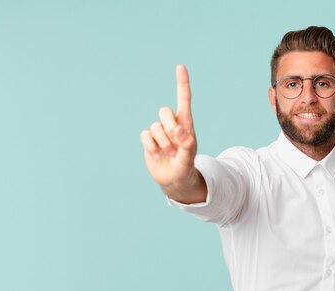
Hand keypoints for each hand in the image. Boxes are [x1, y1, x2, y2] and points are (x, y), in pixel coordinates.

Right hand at [140, 65, 204, 201]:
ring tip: (170, 153)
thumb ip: (187, 144)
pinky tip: (157, 155)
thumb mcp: (189, 157)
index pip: (184, 99)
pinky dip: (151, 147)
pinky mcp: (148, 140)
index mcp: (186, 124)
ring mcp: (159, 132)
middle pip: (164, 111)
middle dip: (169, 127)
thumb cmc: (185, 166)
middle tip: (176, 145)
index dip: (182, 83)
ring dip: (163, 143)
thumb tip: (179, 130)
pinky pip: (145, 136)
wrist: (174, 180)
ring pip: (155, 126)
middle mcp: (172, 124)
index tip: (180, 66)